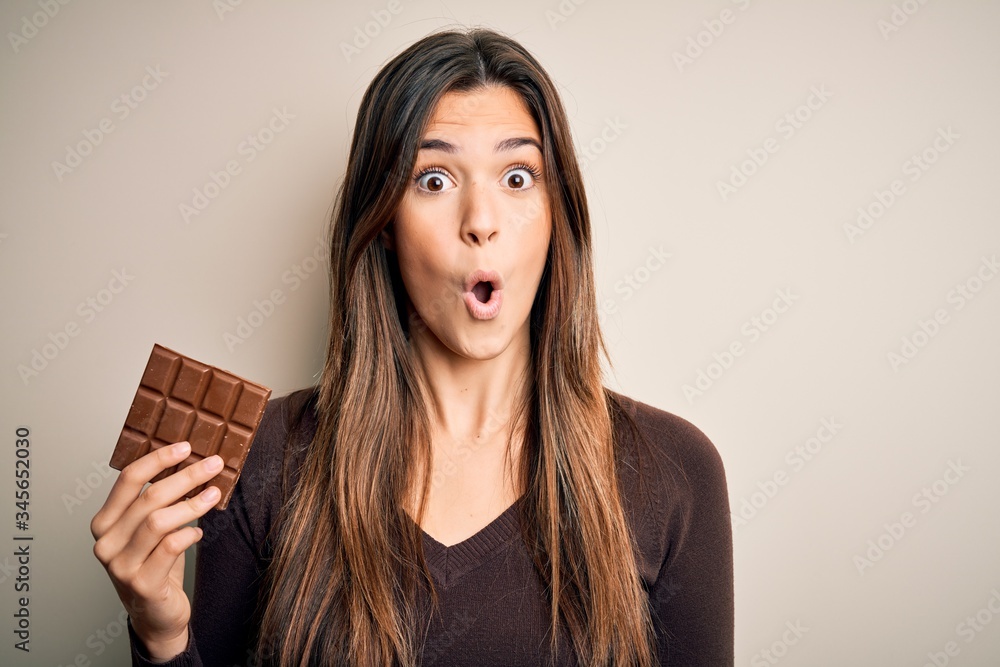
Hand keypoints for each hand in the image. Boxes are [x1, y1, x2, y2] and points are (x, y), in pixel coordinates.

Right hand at [91, 441, 222, 661]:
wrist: (156, 615)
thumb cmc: (156, 565)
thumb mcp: (151, 529)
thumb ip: (158, 501)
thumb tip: (190, 461)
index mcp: (105, 522)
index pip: (127, 479)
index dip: (157, 459)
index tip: (186, 446)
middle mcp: (106, 543)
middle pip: (149, 497)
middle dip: (186, 476)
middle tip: (213, 464)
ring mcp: (120, 565)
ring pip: (159, 521)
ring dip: (192, 504)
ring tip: (214, 495)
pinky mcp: (141, 584)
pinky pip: (170, 547)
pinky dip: (189, 534)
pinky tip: (198, 532)